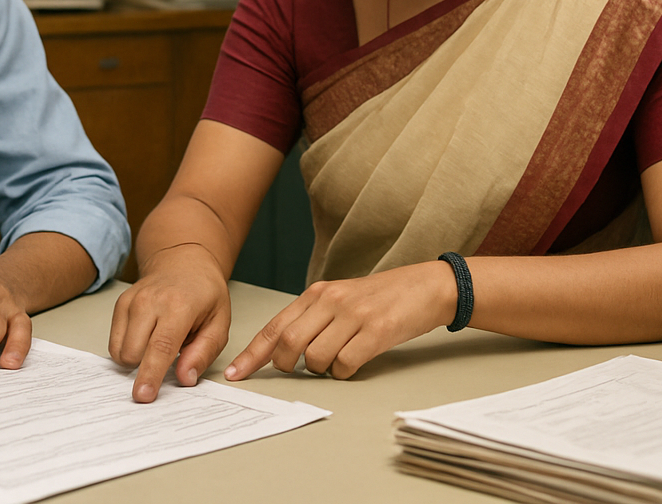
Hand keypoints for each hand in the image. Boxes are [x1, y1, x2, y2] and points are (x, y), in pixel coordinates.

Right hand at [109, 243, 231, 402]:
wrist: (184, 263)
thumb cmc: (205, 295)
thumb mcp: (219, 323)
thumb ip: (203, 353)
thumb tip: (185, 378)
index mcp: (178, 306)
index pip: (160, 347)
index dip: (151, 374)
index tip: (143, 395)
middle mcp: (150, 301)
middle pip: (134, 352)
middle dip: (147, 367)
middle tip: (169, 355)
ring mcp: (131, 301)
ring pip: (121, 350)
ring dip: (137, 359)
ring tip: (158, 344)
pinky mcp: (120, 304)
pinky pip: (114, 343)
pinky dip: (128, 349)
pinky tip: (146, 338)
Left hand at [224, 263, 454, 381]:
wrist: (425, 287)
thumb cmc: (380, 298)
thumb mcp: (340, 299)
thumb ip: (313, 318)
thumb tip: (283, 351)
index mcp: (317, 293)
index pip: (274, 327)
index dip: (252, 354)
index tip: (236, 374)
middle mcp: (330, 301)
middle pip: (288, 344)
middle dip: (285, 367)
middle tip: (296, 371)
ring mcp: (353, 315)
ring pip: (316, 358)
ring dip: (321, 370)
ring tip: (337, 359)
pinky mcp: (376, 331)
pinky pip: (345, 364)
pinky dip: (344, 372)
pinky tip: (354, 362)